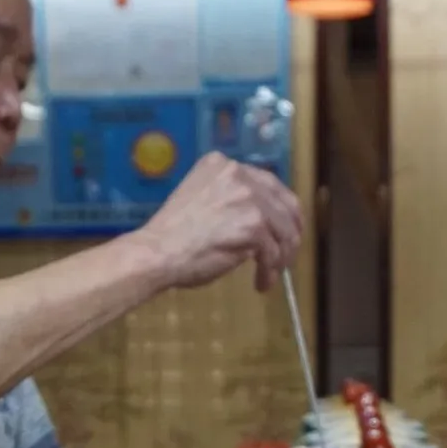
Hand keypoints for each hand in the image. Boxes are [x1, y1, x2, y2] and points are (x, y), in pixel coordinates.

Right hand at [137, 153, 301, 294]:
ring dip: (281, 258)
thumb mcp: (202, 200)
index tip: (284, 230)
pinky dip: (270, 271)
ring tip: (270, 275)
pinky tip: (261, 283)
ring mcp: (248, 198)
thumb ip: (229, 200)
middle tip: (285, 257)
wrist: (156, 252)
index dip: (283, 210)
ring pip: (284, 231)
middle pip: (285, 204)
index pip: (269, 184)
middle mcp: (239, 174)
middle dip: (290, 235)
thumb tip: (259, 220)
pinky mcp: (253, 225)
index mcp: (223, 164)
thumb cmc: (172, 235)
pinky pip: (273, 252)